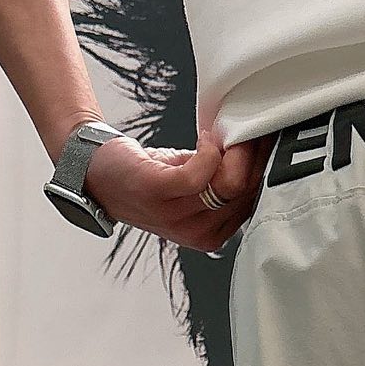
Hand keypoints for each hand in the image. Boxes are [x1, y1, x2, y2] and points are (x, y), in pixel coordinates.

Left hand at [82, 128, 271, 251]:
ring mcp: (177, 216)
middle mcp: (197, 233)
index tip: (265, 140)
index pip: (252, 202)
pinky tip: (205, 138)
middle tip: (250, 129)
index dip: (262, 168)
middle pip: (244, 193)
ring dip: (234, 150)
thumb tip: (258, 150)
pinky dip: (209, 151)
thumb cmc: (148, 179)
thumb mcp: (193, 187)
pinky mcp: (159, 192)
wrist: (99, 175)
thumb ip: (223, 181)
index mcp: (212, 236)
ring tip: (227, 133)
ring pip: (228, 184)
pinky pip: (200, 174)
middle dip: (253, 156)